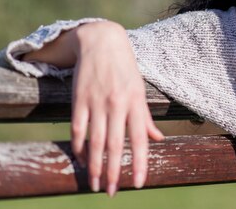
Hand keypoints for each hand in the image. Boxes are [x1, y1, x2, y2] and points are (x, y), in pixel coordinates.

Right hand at [69, 21, 164, 196]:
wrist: (101, 42)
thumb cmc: (125, 69)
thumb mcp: (141, 90)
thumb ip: (146, 117)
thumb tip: (158, 139)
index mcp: (136, 102)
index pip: (139, 138)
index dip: (139, 162)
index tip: (138, 183)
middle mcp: (117, 104)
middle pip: (114, 144)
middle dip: (113, 171)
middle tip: (110, 192)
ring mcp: (96, 102)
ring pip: (94, 141)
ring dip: (94, 166)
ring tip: (94, 184)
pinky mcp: (79, 100)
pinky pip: (77, 128)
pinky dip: (79, 146)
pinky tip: (81, 159)